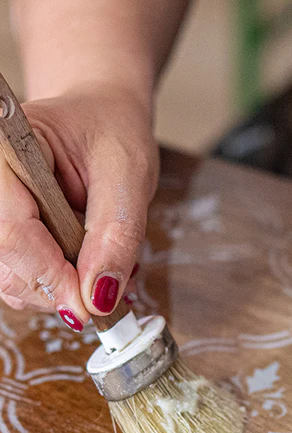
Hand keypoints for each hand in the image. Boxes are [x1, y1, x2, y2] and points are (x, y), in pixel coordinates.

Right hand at [0, 83, 158, 329]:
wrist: (102, 118)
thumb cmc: (113, 131)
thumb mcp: (128, 177)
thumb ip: (115, 237)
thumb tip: (99, 298)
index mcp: (5, 150)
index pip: (12, 232)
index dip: (52, 277)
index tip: (91, 306)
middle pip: (5, 263)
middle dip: (57, 289)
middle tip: (103, 292)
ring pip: (9, 277)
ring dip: (58, 289)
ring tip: (99, 268)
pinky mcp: (5, 229)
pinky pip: (20, 272)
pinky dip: (56, 283)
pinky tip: (84, 266)